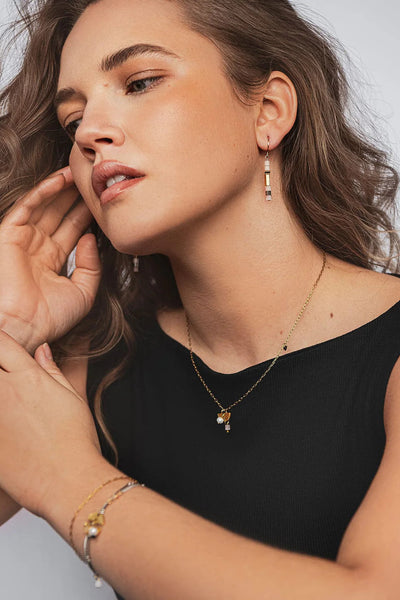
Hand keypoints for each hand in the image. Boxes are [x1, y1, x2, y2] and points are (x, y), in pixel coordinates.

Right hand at [0, 166, 100, 353]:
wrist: (22, 328)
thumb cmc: (48, 319)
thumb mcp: (82, 293)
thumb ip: (91, 266)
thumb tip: (91, 238)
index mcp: (53, 261)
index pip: (72, 229)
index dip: (87, 214)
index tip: (102, 200)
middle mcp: (37, 248)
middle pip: (59, 213)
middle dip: (75, 196)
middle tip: (93, 179)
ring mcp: (22, 240)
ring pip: (44, 206)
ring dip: (61, 188)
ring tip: (79, 171)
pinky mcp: (8, 235)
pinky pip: (27, 207)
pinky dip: (43, 192)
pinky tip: (60, 180)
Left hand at [0, 329, 100, 516]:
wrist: (67, 481)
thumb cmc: (76, 441)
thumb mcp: (72, 398)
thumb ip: (52, 370)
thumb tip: (42, 349)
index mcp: (29, 377)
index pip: (1, 342)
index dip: (0, 341)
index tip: (2, 347)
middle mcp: (4, 391)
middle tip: (5, 378)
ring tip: (10, 406)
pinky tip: (5, 427)